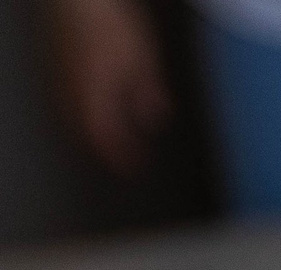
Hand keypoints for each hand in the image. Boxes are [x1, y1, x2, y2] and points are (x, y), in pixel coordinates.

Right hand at [50, 0, 168, 175]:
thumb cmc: (108, 19)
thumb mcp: (142, 56)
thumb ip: (148, 90)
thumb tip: (156, 118)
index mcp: (94, 93)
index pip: (106, 139)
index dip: (121, 157)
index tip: (136, 169)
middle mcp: (70, 89)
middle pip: (85, 132)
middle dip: (106, 149)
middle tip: (124, 159)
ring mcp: (57, 76)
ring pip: (71, 117)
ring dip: (92, 131)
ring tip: (111, 138)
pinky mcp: (53, 63)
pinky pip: (64, 98)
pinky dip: (81, 111)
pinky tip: (93, 107)